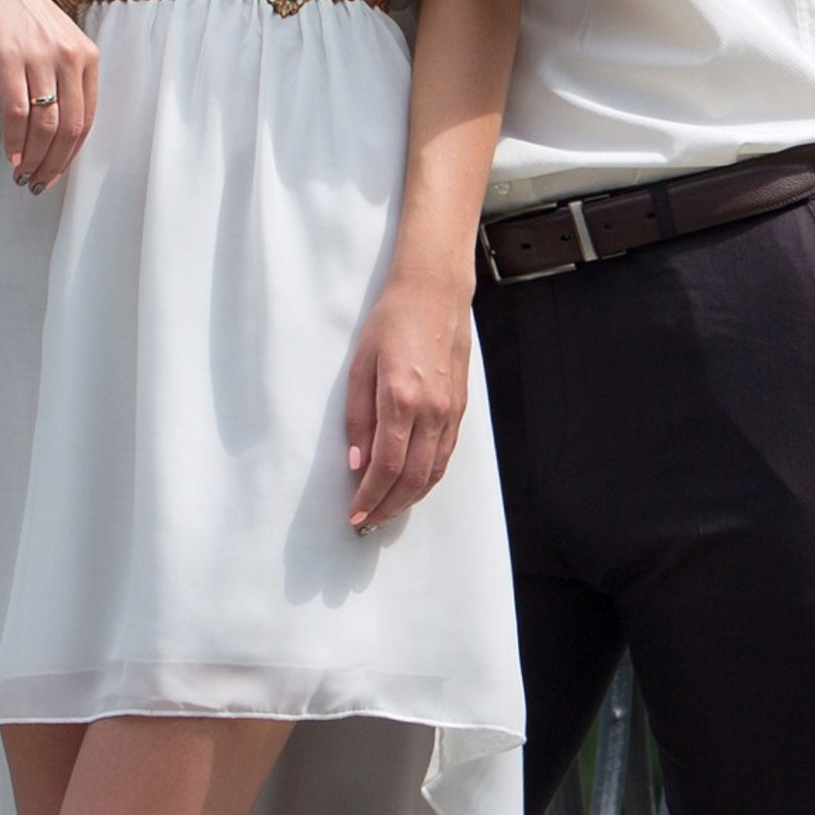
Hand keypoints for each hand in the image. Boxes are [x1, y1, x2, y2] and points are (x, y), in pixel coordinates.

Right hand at [0, 0, 99, 192]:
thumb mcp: (52, 38)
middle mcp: (70, 55)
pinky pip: (17, 110)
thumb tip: (57, 129)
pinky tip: (10, 154)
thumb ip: (62, 75)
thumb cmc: (15, 11)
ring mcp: (40, 56)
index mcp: (86, 55)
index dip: (72, 155)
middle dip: (54, 164)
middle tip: (37, 183)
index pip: (88, 120)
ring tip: (21, 174)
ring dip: (34, 157)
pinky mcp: (8, 56)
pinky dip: (14, 139)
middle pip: (70, 128)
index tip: (56, 174)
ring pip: (45, 124)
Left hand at [341, 265, 474, 529]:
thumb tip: (357, 462)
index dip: (369, 496)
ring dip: (409, 498)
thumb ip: (357, 417)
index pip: (386, 465)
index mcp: (402, 398)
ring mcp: (450, 411)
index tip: (355, 514)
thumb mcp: (360, 365)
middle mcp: (431, 410)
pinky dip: (428, 478)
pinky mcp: (459, 408)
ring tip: (387, 510)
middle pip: (412, 478)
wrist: (435, 293)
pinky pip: (445, 455)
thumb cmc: (392, 321)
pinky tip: (412, 485)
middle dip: (388, 506)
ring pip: (433, 472)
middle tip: (368, 522)